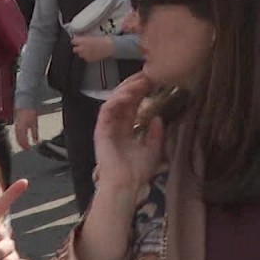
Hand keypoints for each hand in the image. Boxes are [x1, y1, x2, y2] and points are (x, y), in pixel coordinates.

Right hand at [13, 108, 38, 150]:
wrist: (24, 105)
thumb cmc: (29, 112)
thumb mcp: (34, 124)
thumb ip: (35, 133)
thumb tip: (36, 140)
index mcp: (22, 129)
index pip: (23, 141)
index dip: (26, 146)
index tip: (29, 149)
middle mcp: (17, 129)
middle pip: (19, 140)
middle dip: (23, 146)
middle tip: (27, 149)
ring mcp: (16, 127)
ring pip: (17, 138)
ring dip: (20, 143)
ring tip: (25, 146)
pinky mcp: (16, 125)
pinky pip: (16, 134)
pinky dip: (19, 138)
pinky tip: (22, 139)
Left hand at [72, 35, 115, 62]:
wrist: (110, 47)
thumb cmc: (103, 39)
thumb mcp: (92, 36)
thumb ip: (84, 38)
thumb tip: (79, 38)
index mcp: (83, 41)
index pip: (73, 41)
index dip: (75, 41)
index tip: (77, 41)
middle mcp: (82, 48)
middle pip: (74, 49)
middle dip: (77, 48)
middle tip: (81, 46)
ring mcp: (85, 55)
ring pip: (80, 54)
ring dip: (82, 52)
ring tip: (88, 50)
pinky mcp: (89, 60)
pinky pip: (85, 58)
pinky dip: (87, 56)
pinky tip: (92, 54)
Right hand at [94, 73, 163, 189]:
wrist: (126, 185)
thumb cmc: (138, 171)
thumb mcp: (153, 149)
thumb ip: (156, 133)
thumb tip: (158, 117)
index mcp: (126, 128)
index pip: (133, 104)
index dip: (141, 91)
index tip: (153, 80)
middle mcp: (115, 125)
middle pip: (123, 99)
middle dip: (134, 85)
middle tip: (147, 74)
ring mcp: (107, 126)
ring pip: (114, 100)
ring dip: (127, 89)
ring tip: (140, 81)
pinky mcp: (100, 130)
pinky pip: (107, 109)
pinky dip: (117, 99)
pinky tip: (129, 94)